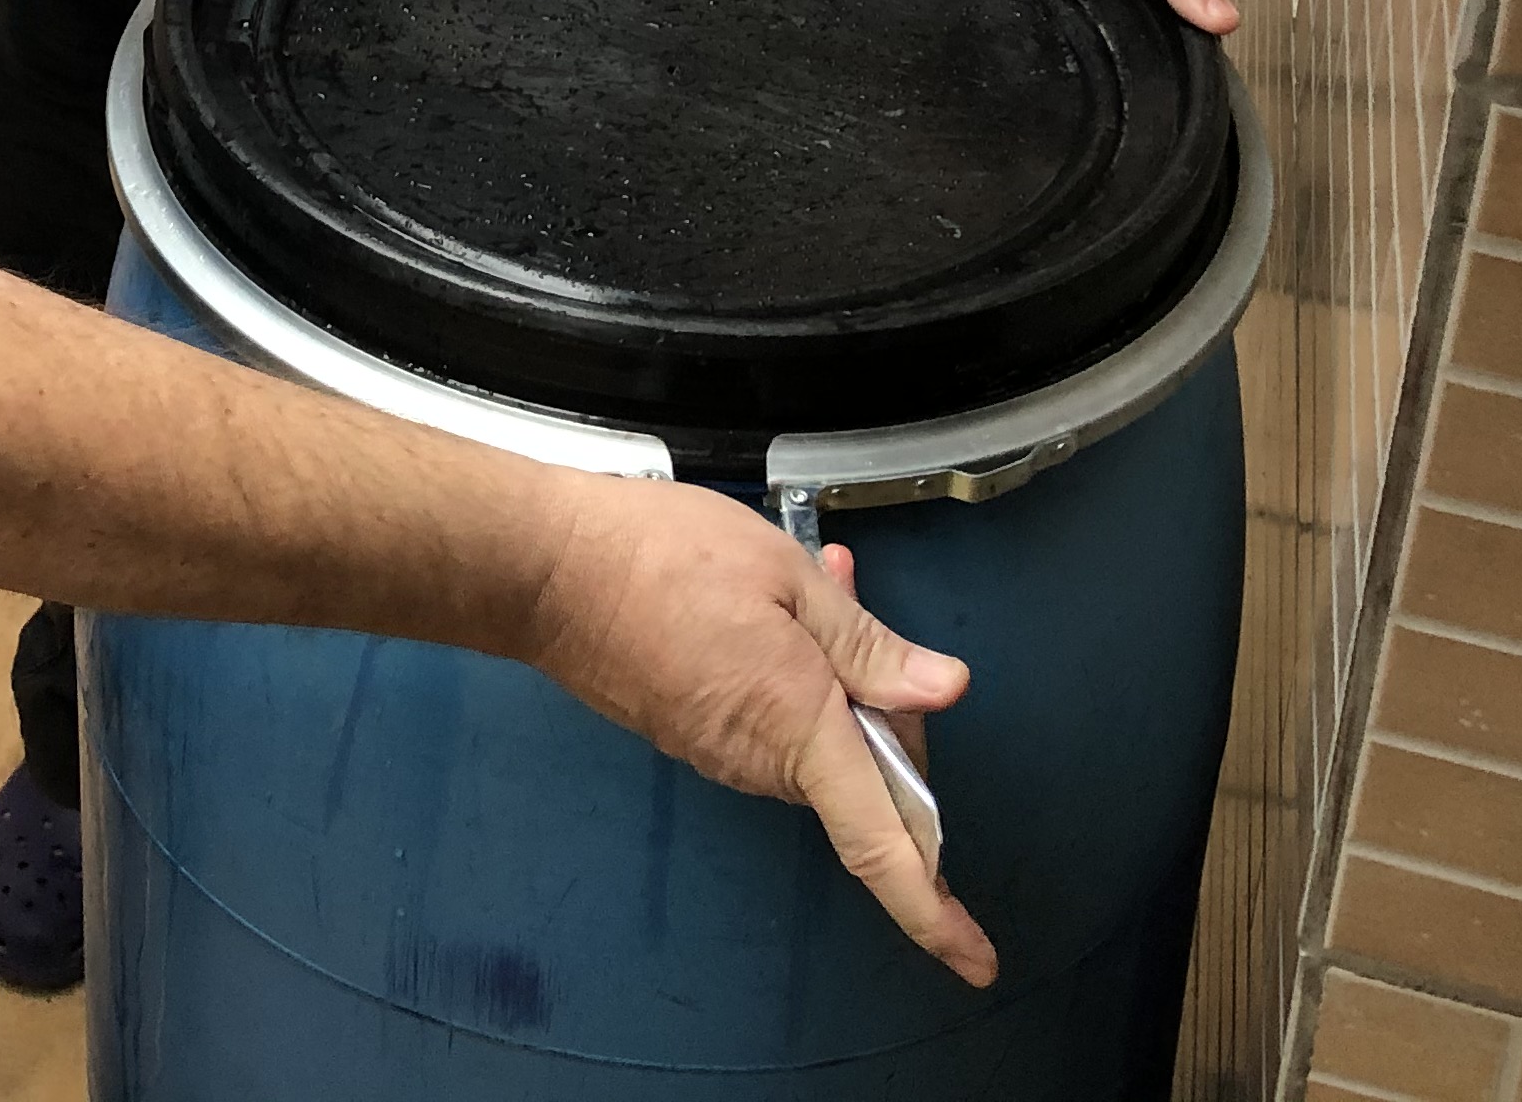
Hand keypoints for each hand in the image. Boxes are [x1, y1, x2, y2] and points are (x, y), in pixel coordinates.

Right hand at [526, 480, 993, 981]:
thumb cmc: (658, 560)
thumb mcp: (785, 576)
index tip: (975, 961)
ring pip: (818, 738)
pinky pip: (770, 723)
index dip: (934, 909)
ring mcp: (720, 752)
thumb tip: (943, 688)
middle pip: (863, 772)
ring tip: (813, 583)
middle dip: (883, 700)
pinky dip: (792, 675)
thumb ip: (868, 642)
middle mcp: (760, 761)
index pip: (880, 843)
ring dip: (835, 675)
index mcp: (798, 728)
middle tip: (858, 597)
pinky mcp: (691, 732)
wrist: (546, 570)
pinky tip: (769, 609)